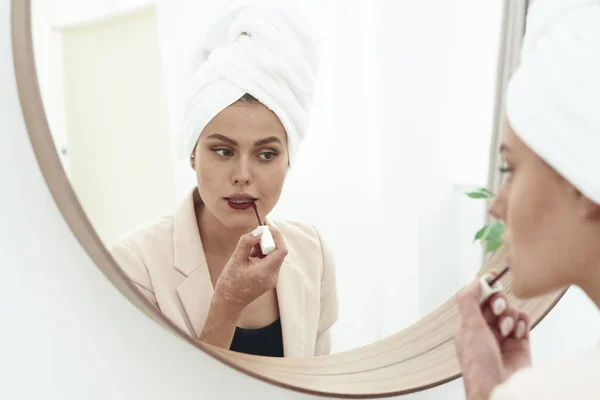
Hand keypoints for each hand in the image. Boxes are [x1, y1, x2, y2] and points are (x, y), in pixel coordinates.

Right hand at [213, 225, 287, 312]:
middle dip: (269, 241)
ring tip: (250, 249)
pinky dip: (264, 255)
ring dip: (266, 248)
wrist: (229, 303)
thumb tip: (258, 230)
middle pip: (279, 252)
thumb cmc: (229, 283)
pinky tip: (252, 256)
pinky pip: (272, 262)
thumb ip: (247, 243)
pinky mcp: (270, 279)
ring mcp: (273, 279)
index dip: (276, 236)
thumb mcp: (235, 260)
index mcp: (265, 272)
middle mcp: (273, 276)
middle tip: (255, 237)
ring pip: (276, 256)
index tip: (265, 229)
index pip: (281, 250)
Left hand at [454, 278, 531, 399]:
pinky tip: (518, 332)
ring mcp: (504, 337)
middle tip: (498, 309)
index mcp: (469, 326)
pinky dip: (522, 323)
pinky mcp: (521, 344)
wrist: (497, 388)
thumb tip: (473, 280)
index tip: (492, 276)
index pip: (478, 299)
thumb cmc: (478, 364)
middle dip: (499, 302)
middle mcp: (486, 331)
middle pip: (496, 303)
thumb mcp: (468, 326)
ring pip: (511, 311)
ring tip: (506, 329)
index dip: (485, 287)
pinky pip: (524, 323)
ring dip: (510, 315)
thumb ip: (469, 300)